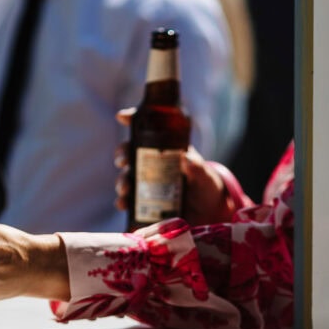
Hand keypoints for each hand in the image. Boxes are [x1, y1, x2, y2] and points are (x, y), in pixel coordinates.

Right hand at [114, 108, 233, 224]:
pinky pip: (128, 200)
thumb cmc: (205, 185)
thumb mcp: (204, 175)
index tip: (122, 117)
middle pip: (129, 153)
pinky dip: (122, 202)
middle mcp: (150, 163)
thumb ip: (198, 168)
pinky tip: (122, 204)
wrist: (207, 211)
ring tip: (124, 189)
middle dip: (122, 154)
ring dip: (121, 181)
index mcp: (164, 149)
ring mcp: (145, 183)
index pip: (145, 129)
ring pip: (126, 177)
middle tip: (123, 161)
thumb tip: (186, 159)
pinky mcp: (143, 202)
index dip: (132, 120)